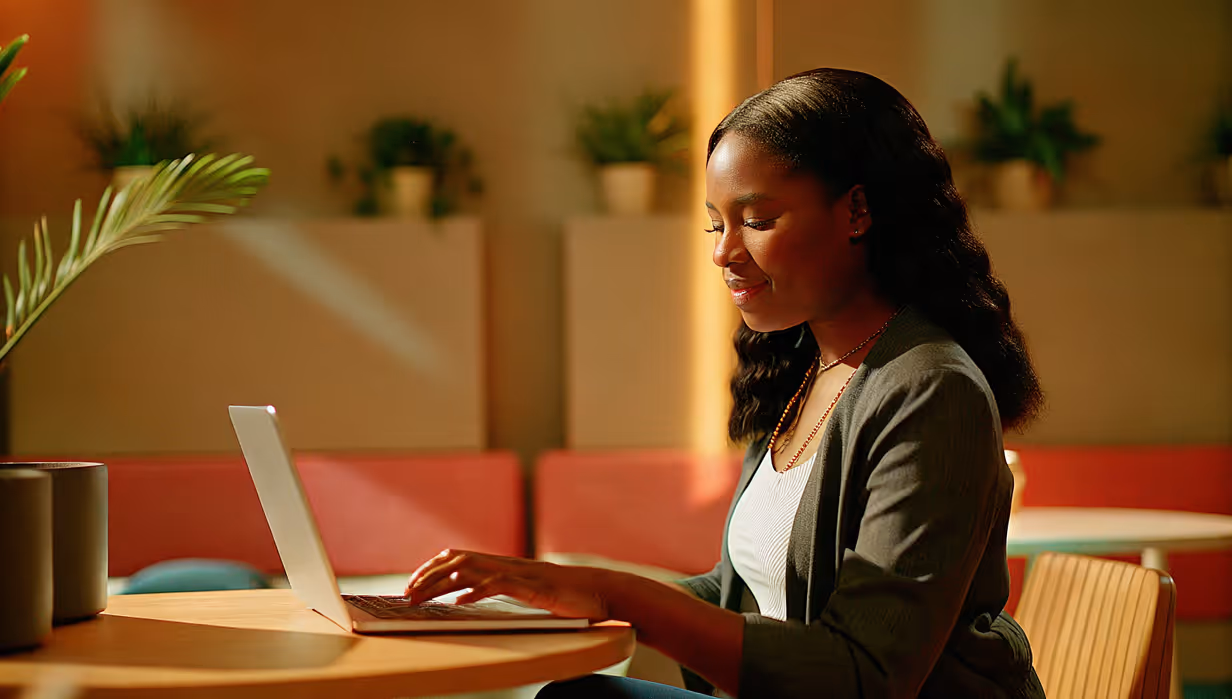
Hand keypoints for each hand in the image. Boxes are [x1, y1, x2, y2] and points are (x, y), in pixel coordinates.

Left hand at [404, 549, 614, 620]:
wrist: (601, 592)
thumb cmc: (566, 595)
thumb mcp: (526, 590)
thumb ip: (501, 587)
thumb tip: (468, 594)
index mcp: (505, 564)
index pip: (459, 556)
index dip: (432, 568)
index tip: (413, 584)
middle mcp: (508, 563)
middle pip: (457, 559)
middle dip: (427, 575)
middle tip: (406, 594)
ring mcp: (520, 573)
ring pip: (472, 569)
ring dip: (441, 582)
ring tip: (421, 597)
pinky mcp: (533, 586)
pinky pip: (500, 585)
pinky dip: (476, 591)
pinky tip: (460, 602)